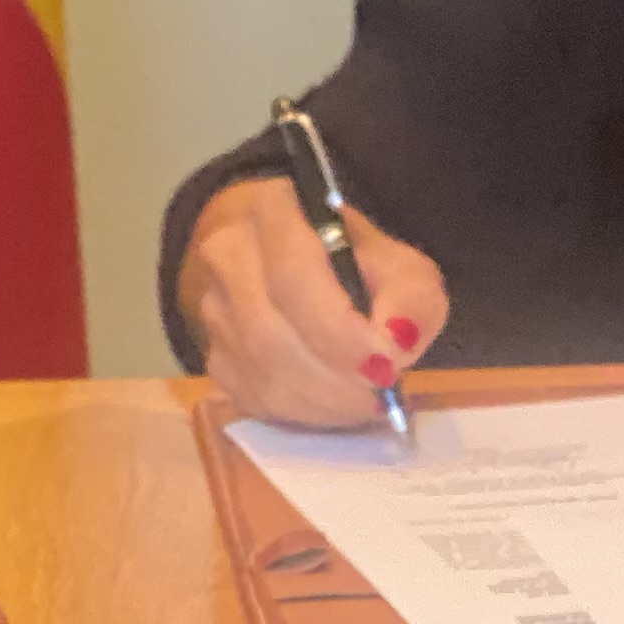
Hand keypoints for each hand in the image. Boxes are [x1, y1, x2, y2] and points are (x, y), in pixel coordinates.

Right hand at [179, 178, 451, 428]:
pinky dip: (302, 414)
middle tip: (383, 396)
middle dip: (335, 380)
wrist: (309, 271)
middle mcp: (228, 253)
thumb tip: (397, 343)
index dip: (339, 333)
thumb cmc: (359, 265)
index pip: (293, 278)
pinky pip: (252, 398)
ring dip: (323, 402)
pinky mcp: (214, 355)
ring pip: (261, 373)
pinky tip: (335, 404)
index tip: (386, 365)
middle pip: (271, 335)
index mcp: (273, 210)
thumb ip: (411, 301)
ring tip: (367, 403)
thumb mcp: (403, 269)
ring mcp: (212, 307)